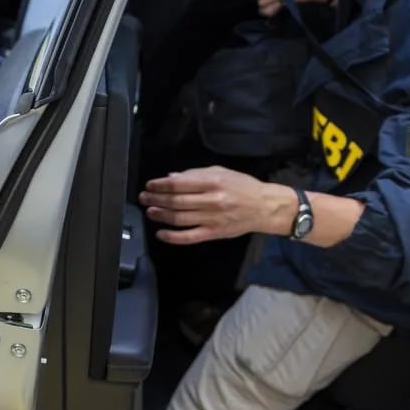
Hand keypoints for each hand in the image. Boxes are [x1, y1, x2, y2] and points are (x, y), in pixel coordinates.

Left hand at [140, 167, 295, 246]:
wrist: (265, 207)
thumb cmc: (243, 187)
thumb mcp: (221, 172)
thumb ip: (195, 174)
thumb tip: (171, 177)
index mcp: (212, 182)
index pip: (179, 184)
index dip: (160, 185)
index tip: (150, 185)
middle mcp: (211, 200)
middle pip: (176, 201)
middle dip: (156, 199)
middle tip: (144, 198)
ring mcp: (212, 218)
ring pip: (180, 218)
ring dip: (161, 215)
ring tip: (150, 212)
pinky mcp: (214, 233)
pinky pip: (189, 237)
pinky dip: (173, 237)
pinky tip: (161, 233)